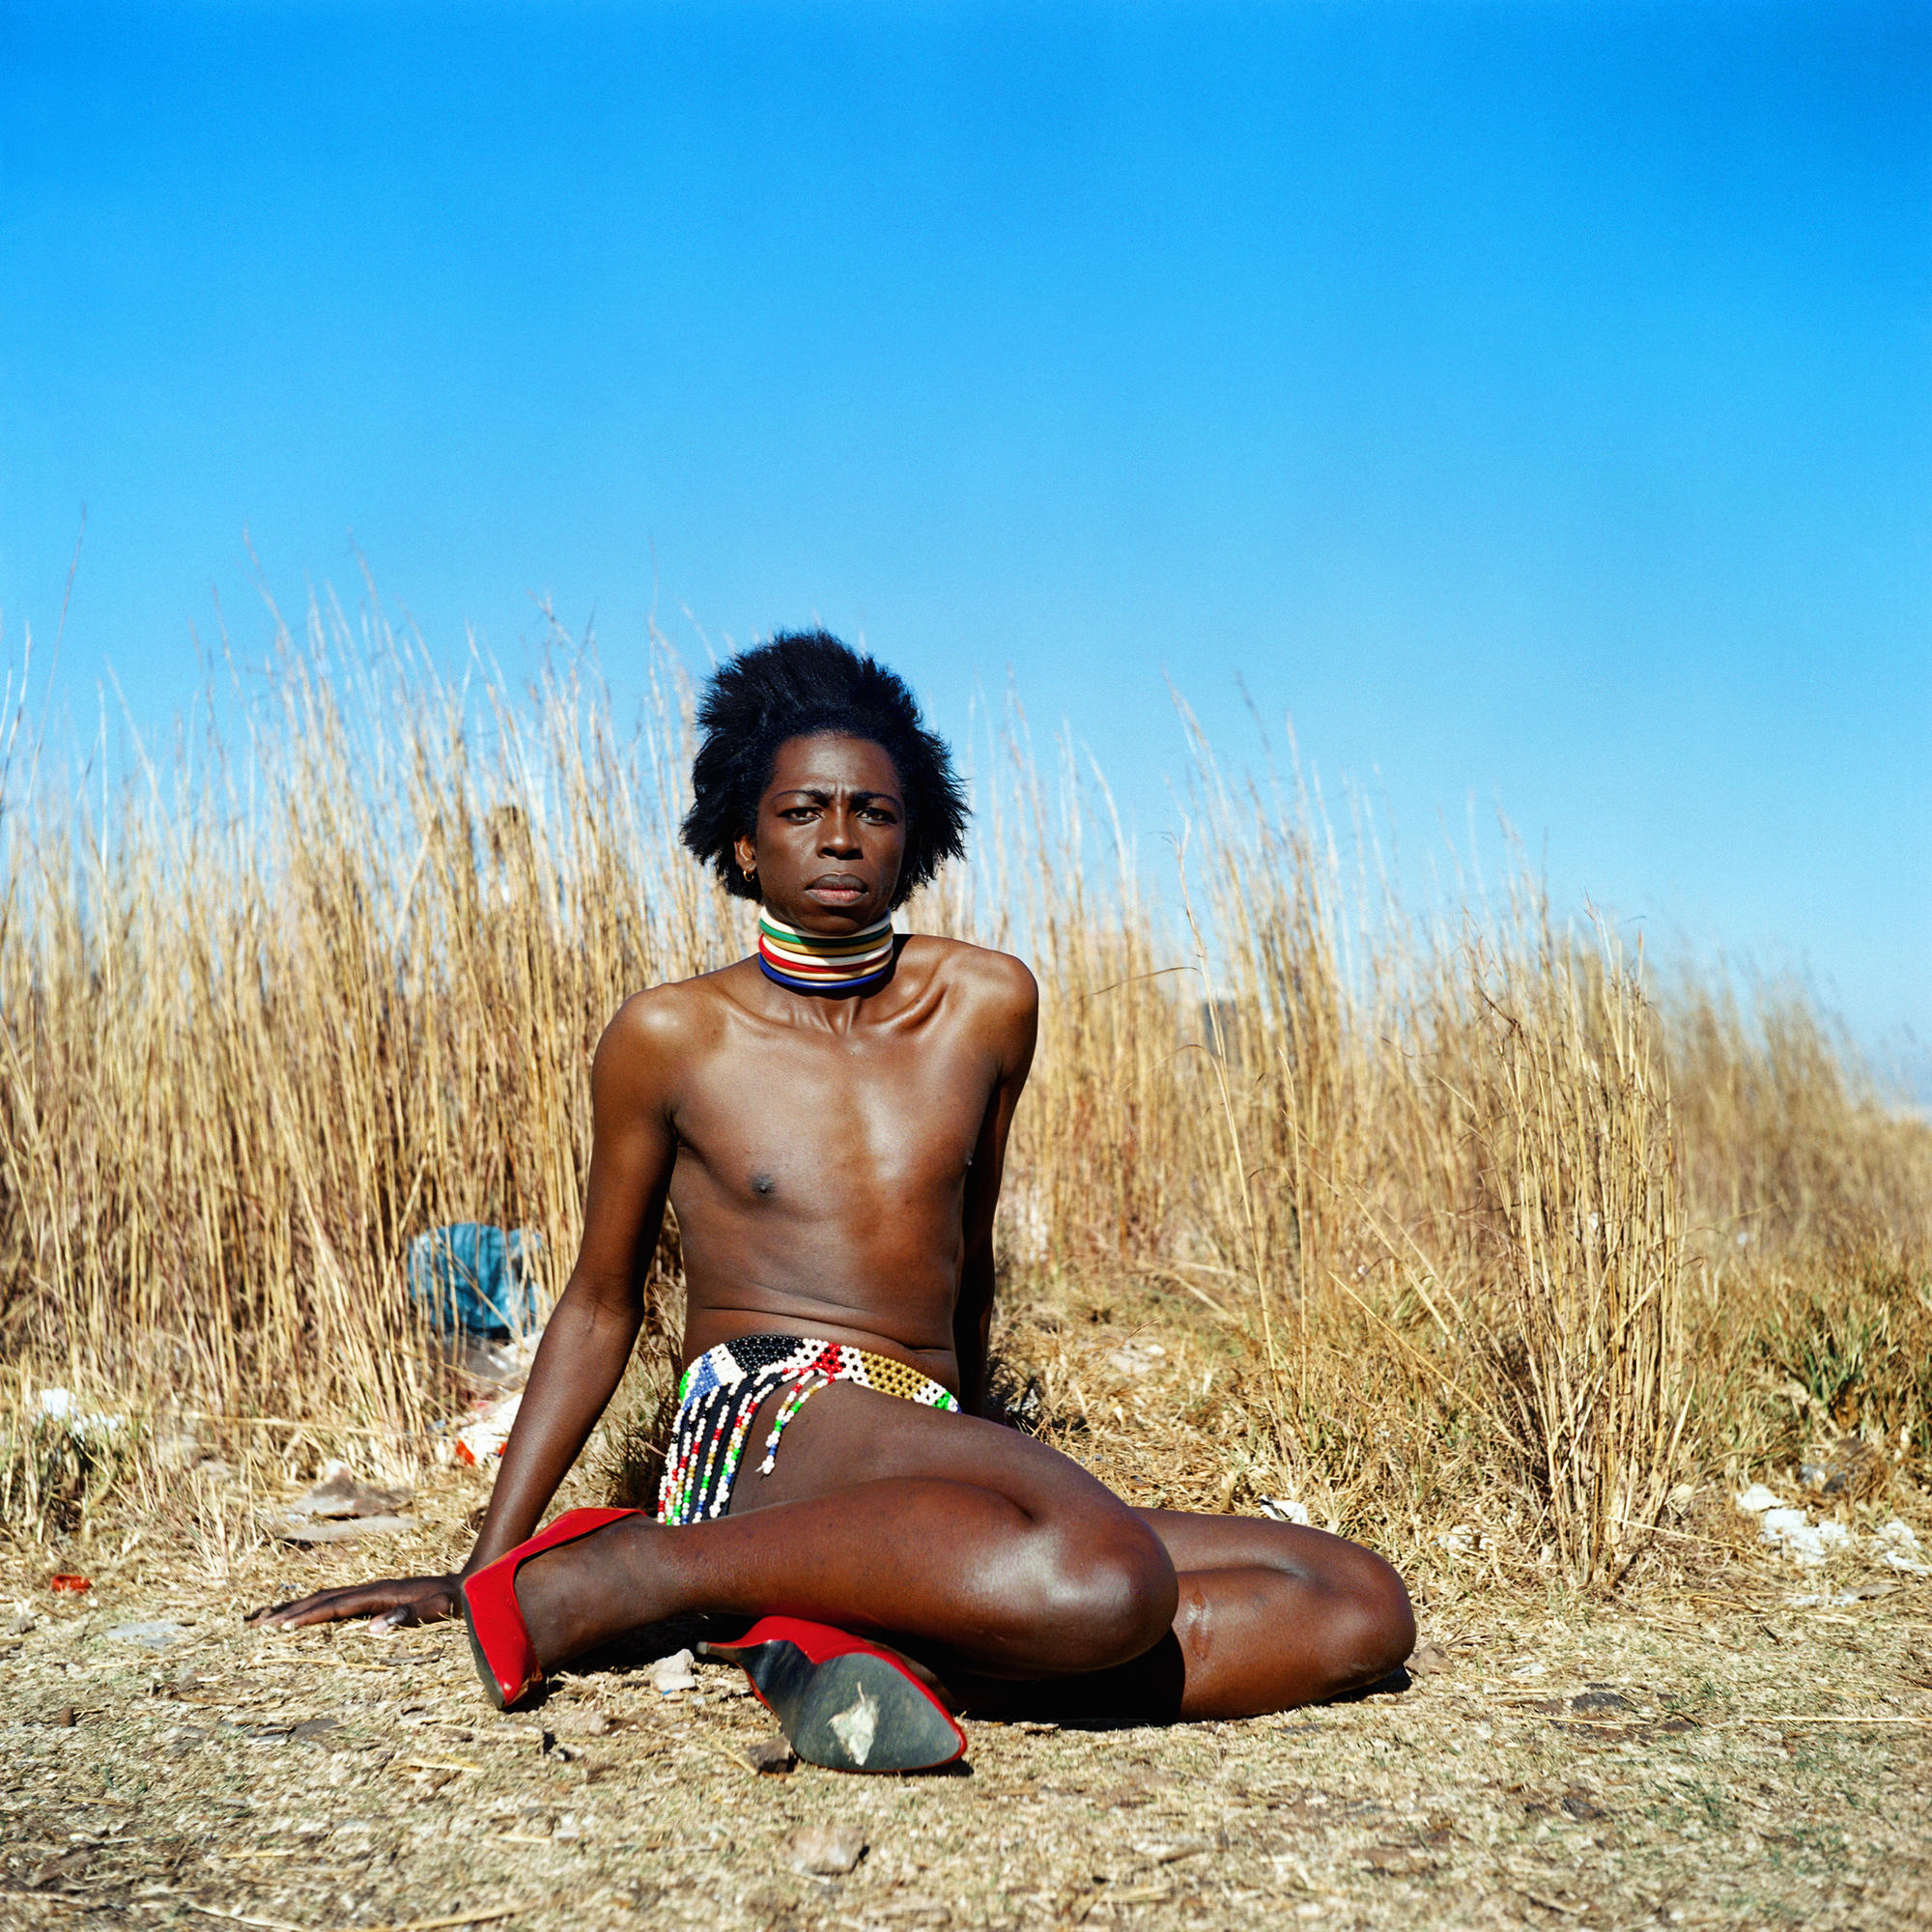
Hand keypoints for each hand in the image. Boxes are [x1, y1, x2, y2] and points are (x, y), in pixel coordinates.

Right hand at [247, 1574, 460, 1630]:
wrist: (468, 1585)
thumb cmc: (452, 1602)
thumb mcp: (434, 1611)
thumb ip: (405, 1619)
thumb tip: (372, 1629)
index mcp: (379, 1594)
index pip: (334, 1606)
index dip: (307, 1618)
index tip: (279, 1629)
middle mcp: (370, 1588)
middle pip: (320, 1598)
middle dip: (287, 1611)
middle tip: (253, 1625)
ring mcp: (371, 1590)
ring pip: (324, 1597)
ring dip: (294, 1607)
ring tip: (263, 1618)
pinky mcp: (375, 1595)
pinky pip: (336, 1600)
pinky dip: (313, 1606)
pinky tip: (303, 1616)